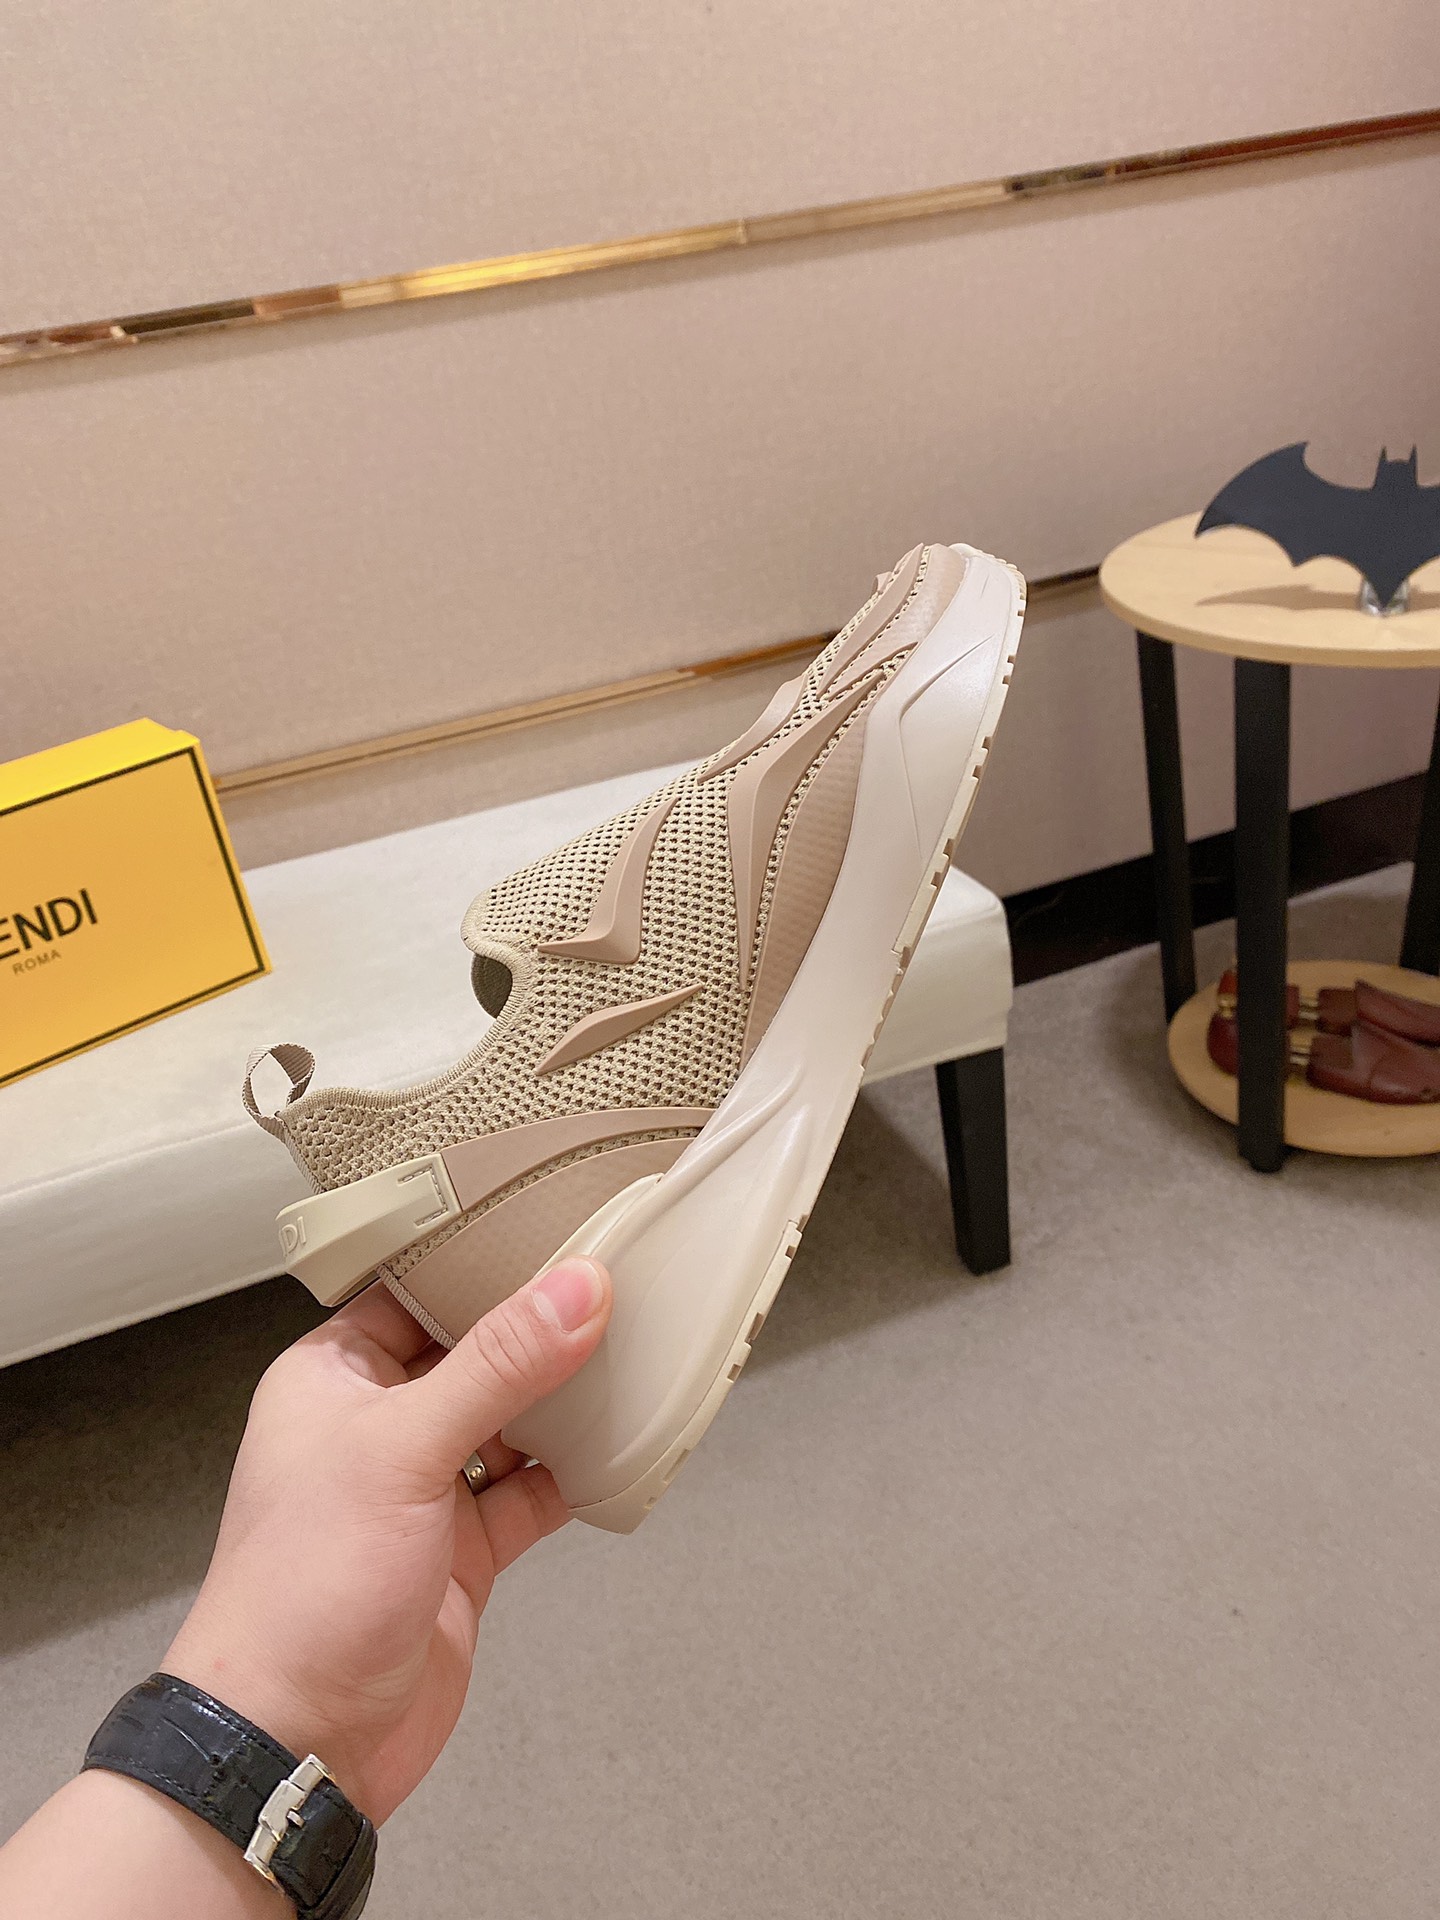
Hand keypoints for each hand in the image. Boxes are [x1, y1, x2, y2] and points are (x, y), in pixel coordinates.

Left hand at [164, 1256, 610, 1824]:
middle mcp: (377, 1426)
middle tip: (615, 1280)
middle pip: (474, 1352)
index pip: (414, 1289)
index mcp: (332, 1378)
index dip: (480, 1257)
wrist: (299, 1742)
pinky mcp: (464, 1552)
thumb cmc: (300, 1593)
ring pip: (511, 1420)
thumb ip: (497, 1365)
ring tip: (633, 1353)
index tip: (554, 1220)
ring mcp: (424, 1491)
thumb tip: (573, 1290)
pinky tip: (618, 1449)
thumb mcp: (401, 1450)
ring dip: (565, 1399)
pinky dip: (575, 1474)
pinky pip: (533, 1492)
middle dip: (538, 1327)